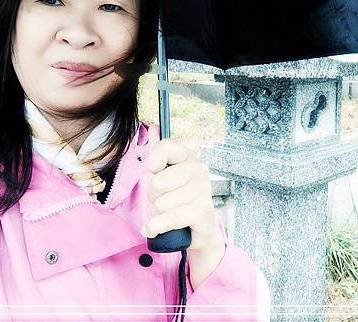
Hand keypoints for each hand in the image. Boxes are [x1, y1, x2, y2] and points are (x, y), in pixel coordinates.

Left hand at [140, 124, 222, 251]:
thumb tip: (154, 127)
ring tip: (168, 213)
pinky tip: (155, 228)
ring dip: (158, 213)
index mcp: (189, 157)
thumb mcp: (165, 175)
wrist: (197, 229)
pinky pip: (170, 218)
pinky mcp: (203, 212)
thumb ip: (159, 152)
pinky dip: (157, 226)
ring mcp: (203, 191)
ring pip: (162, 202)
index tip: (153, 169)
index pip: (167, 146)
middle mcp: (199, 170)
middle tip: (163, 199)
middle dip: (153, 196)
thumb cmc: (178, 199)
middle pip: (158, 180)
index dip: (154, 159)